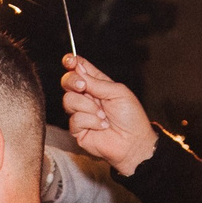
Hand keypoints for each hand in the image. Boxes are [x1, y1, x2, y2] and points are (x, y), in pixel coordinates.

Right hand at [59, 54, 155, 174]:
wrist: (133, 143)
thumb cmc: (131, 117)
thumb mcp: (118, 92)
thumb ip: (97, 82)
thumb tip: (78, 70)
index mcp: (97, 84)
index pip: (80, 69)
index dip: (72, 62)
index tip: (69, 60)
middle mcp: (87, 97)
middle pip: (67, 82)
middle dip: (73, 81)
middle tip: (83, 86)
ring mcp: (81, 113)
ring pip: (68, 100)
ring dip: (88, 107)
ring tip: (103, 115)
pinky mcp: (78, 129)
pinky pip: (75, 119)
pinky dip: (91, 121)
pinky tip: (102, 126)